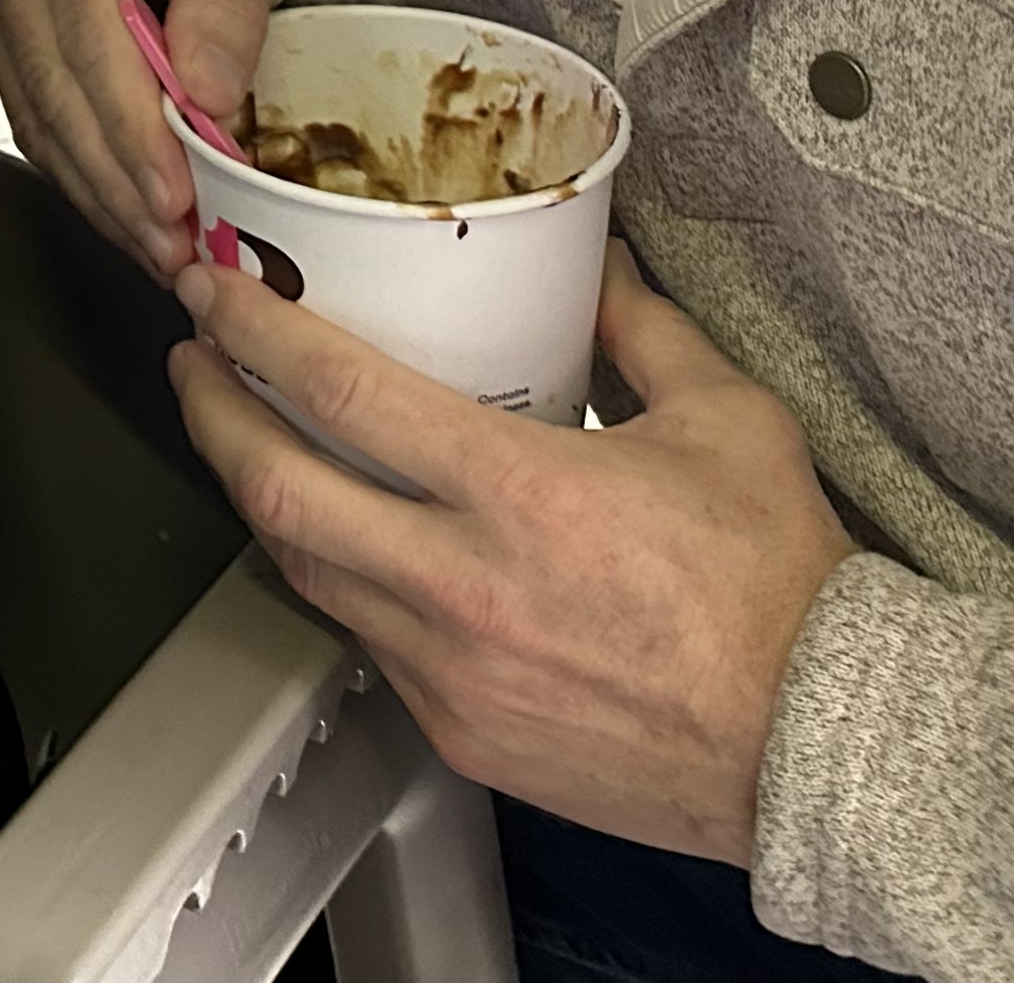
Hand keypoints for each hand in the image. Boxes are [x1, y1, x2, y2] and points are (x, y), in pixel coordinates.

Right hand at [0, 0, 298, 270]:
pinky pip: (38, 120)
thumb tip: (203, 95)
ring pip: (39, 118)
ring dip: (100, 191)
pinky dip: (86, 174)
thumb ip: (227, 9)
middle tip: (173, 240)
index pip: (89, 42)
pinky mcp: (3, 34)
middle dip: (118, 178)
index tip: (176, 196)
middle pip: (55, 89)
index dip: (132, 131)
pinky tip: (129, 212)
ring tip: (159, 243)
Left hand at [169, 241, 853, 865]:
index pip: (339, 392)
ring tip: (246, 438)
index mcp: (523, 493)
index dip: (252, 330)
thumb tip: (596, 264)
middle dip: (211, 412)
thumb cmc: (784, 594)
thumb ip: (642, 329)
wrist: (821, 750)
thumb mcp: (725, 419)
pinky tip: (339, 540)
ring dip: (257, 495)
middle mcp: (466, 585)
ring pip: (306, 571)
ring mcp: (453, 670)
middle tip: (192, 361)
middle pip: (278, 489)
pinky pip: (363, 642)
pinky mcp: (461, 732)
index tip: (212, 290)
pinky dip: (335, 578)